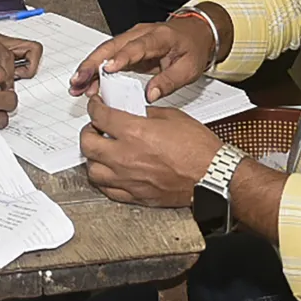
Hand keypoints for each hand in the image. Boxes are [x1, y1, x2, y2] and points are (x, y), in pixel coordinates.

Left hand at [0, 29, 43, 84]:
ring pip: (28, 53)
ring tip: (7, 84)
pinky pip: (19, 61)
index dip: (6, 77)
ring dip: (24, 70)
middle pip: (30, 49)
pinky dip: (17, 73)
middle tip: (11, 84)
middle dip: (27, 69)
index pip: (9, 58)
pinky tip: (2, 82)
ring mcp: (0, 47)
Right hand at [68, 19, 213, 102]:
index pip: (136, 47)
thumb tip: (150, 95)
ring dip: (89, 69)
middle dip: (92, 64)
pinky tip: (85, 84)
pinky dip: (95, 71)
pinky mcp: (127, 48)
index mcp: (158, 37)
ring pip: (105, 52)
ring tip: (76, 87)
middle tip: (79, 81)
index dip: (121, 58)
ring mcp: (131, 40)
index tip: (107, 69)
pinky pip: (107, 58)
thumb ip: (169, 82)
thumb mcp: (188, 68)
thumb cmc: (193, 48)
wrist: (196, 33)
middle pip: (111, 46)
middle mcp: (140, 34)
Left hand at [80, 95, 221, 206]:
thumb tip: (132, 112)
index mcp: (134, 132)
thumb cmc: (198, 149)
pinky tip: (110, 171)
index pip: (100, 116)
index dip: (94, 107)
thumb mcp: (172, 117)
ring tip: (101, 150)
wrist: (212, 176)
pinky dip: (104, 179)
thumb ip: (146, 114)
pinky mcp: (134, 195)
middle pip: (87, 144)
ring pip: (92, 169)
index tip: (96, 106)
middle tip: (95, 127)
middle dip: (88, 131)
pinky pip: (107, 189)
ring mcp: (127, 178)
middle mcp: (125, 156)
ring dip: (93, 157)